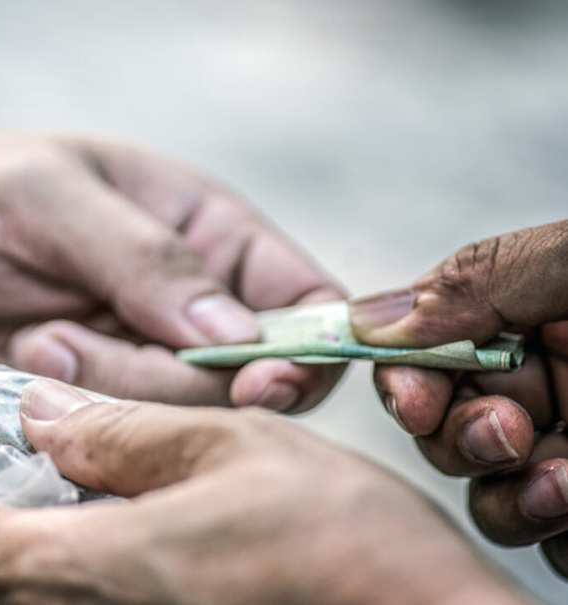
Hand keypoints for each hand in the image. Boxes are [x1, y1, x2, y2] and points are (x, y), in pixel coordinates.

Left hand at [0, 120, 344, 411]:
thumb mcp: (47, 195)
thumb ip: (141, 257)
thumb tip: (236, 330)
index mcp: (200, 237)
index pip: (301, 303)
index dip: (301, 352)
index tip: (258, 380)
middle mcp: (173, 312)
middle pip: (234, 388)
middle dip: (149, 378)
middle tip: (53, 339)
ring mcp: (122, 371)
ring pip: (165, 431)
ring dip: (95, 406)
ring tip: (22, 348)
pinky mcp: (70, 417)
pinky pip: (99, 456)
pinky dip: (60, 442)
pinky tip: (8, 398)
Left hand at [0, 380, 522, 604]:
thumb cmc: (348, 548)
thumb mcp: (231, 446)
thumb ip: (119, 428)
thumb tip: (42, 410)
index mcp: (84, 571)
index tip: (15, 450)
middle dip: (15, 516)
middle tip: (73, 468)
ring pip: (36, 597)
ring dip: (57, 545)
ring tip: (124, 498)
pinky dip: (96, 574)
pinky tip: (161, 544)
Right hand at [350, 220, 567, 574]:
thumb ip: (483, 278)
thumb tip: (369, 316)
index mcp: (530, 317)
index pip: (427, 357)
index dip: (409, 384)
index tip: (421, 405)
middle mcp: (544, 387)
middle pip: (445, 432)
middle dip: (461, 440)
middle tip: (508, 435)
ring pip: (489, 497)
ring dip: (508, 499)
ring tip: (564, 485)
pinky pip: (546, 543)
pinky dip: (551, 537)